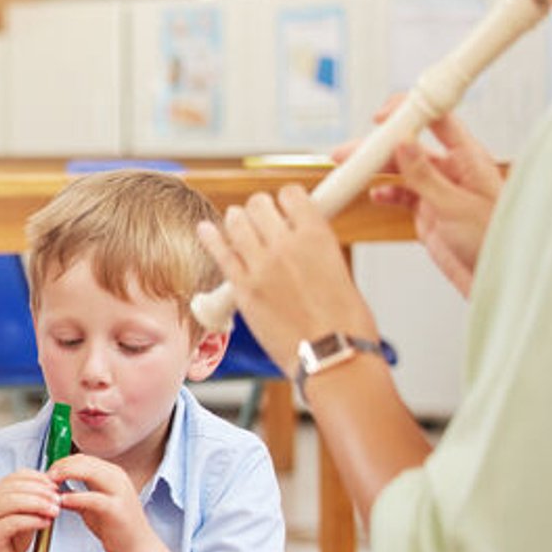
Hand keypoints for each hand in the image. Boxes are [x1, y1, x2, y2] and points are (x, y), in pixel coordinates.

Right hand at [0, 470, 60, 551]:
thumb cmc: (9, 543)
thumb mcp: (23, 517)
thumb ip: (33, 503)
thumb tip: (53, 491)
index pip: (16, 476)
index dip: (38, 478)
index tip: (54, 486)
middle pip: (15, 487)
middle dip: (41, 491)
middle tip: (58, 499)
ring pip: (14, 501)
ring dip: (39, 504)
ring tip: (55, 510)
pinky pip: (14, 522)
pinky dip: (32, 520)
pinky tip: (45, 522)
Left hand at [47, 453, 153, 551]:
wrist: (138, 548)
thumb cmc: (116, 528)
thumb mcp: (93, 507)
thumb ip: (77, 497)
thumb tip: (55, 492)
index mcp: (112, 474)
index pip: (82, 458)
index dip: (62, 463)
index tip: (48, 473)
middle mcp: (117, 478)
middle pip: (84, 461)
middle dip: (61, 466)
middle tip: (45, 477)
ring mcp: (119, 491)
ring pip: (89, 472)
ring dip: (66, 475)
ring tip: (50, 484)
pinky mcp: (117, 509)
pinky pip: (93, 498)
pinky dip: (75, 497)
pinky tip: (62, 501)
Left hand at [197, 186, 380, 374]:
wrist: (332, 357)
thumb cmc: (345, 324)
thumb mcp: (341, 271)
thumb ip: (316, 249)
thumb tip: (303, 241)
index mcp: (317, 236)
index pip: (291, 195)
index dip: (286, 199)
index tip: (284, 207)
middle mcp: (287, 245)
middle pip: (259, 204)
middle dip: (260, 209)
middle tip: (262, 220)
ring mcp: (261, 266)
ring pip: (236, 222)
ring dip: (237, 221)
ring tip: (240, 227)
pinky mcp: (242, 289)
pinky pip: (220, 253)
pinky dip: (211, 238)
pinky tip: (206, 231)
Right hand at [358, 110, 501, 296]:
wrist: (501, 279)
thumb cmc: (494, 242)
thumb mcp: (456, 206)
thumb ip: (426, 175)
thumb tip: (404, 143)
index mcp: (469, 159)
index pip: (438, 120)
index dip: (409, 111)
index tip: (382, 116)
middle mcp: (453, 170)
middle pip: (410, 146)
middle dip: (379, 146)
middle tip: (351, 151)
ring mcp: (439, 190)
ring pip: (401, 170)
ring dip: (376, 169)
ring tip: (350, 171)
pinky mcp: (429, 212)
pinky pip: (401, 195)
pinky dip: (385, 193)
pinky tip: (374, 195)